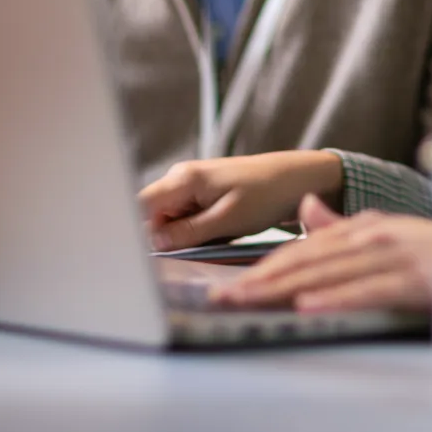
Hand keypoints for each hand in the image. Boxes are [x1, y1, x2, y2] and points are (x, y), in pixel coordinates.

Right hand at [139, 151, 343, 250]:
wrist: (296, 179)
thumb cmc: (267, 194)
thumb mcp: (228, 220)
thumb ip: (187, 232)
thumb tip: (153, 243)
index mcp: (183, 179)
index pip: (139, 206)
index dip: (136, 230)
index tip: (143, 253)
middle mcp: (180, 178)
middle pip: (152, 216)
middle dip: (166, 238)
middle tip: (195, 247)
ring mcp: (189, 187)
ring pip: (169, 221)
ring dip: (184, 237)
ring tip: (216, 235)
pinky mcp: (200, 196)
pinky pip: (185, 220)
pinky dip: (197, 232)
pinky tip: (219, 232)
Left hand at [213, 194, 431, 311]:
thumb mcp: (388, 234)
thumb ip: (344, 226)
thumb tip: (306, 208)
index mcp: (365, 228)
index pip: (305, 249)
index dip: (264, 266)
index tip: (230, 284)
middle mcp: (374, 237)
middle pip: (308, 260)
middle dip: (261, 280)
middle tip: (223, 298)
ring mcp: (394, 257)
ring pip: (329, 274)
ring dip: (284, 289)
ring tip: (249, 301)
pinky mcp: (414, 281)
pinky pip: (368, 291)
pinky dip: (337, 298)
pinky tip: (309, 307)